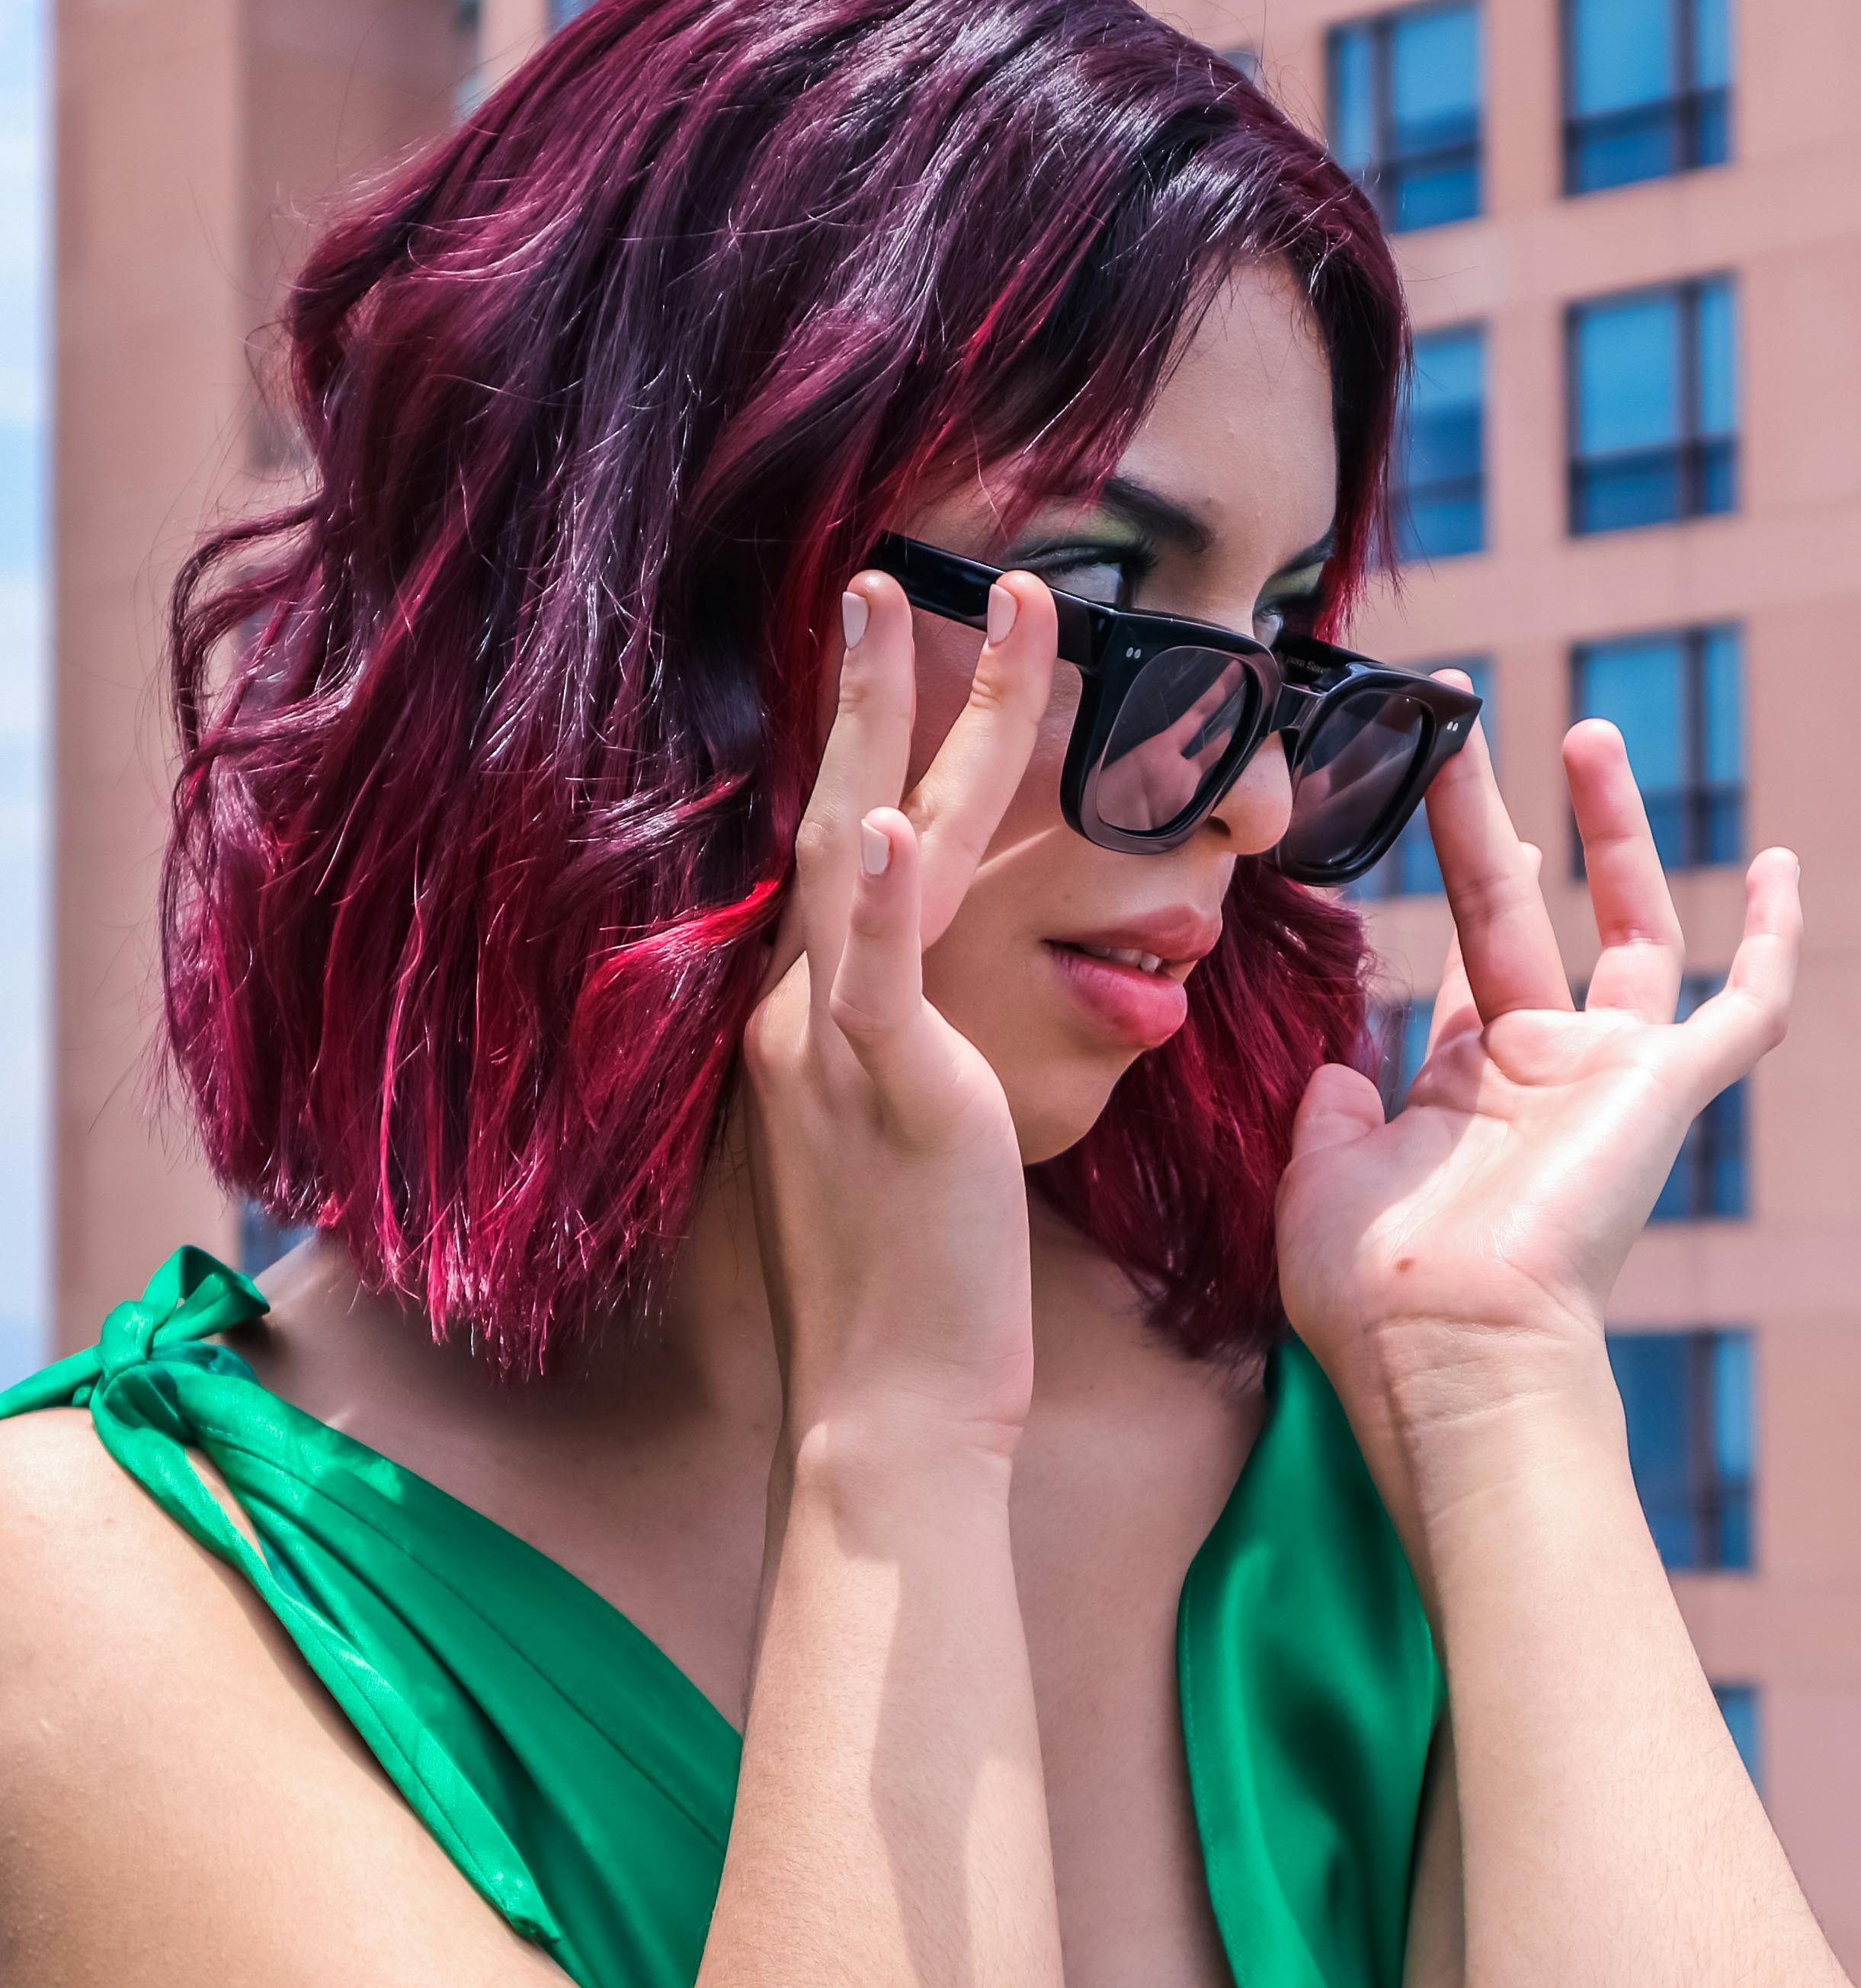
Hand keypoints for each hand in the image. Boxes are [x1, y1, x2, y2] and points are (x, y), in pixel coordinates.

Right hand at [742, 569, 1059, 1474]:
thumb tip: (928, 1014)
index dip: (861, 749)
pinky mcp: (888, 1098)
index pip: (838, 855)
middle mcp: (801, 1015)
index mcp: (809, 1023)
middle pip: (837, 817)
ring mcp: (833, 1049)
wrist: (884, 1409)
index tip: (887, 659)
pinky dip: (888, 898)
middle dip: (867, 691)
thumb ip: (902, 1056)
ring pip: (863, 855)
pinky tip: (901, 820)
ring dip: (899, 725)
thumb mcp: (897, 1144)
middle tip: (886, 578)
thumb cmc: (912, 1290)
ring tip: (932, 610)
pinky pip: (878, 982)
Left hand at [1275, 707, 1799, 1464]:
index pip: (1470, 960)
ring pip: (1632, 927)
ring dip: (1615, 830)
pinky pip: (1746, 1008)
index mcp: (1466, 1094)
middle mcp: (1543, 1076)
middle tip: (1462, 723)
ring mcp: (1610, 1081)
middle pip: (1521, 913)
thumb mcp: (1319, 1180)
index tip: (1431, 788)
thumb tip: (1336, 1063)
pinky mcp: (1668, 1091)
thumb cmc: (1374, 1287)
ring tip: (1586, 732)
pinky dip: (1774, 939)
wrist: (1445, 1346)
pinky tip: (1783, 865)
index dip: (1456, 874)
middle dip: (1492, 816)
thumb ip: (1327, 1110)